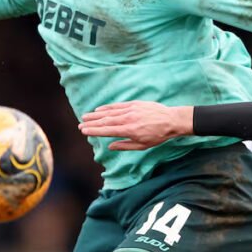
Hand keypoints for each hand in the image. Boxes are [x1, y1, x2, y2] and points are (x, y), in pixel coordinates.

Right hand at [79, 101, 193, 149]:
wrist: (171, 120)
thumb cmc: (158, 136)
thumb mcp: (142, 146)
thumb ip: (125, 146)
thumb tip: (110, 147)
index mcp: (129, 130)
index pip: (107, 130)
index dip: (94, 131)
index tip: (84, 131)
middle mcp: (128, 119)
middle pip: (105, 121)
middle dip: (92, 123)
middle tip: (80, 125)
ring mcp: (131, 110)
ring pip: (110, 112)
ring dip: (96, 115)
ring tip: (85, 116)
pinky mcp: (134, 104)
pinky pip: (118, 105)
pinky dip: (107, 107)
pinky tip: (99, 109)